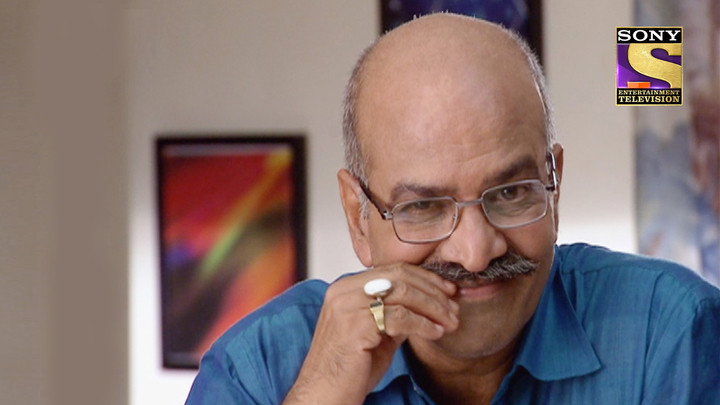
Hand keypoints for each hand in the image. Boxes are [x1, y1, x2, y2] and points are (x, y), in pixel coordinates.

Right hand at [283, 263, 458, 403]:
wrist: (325, 394)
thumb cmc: (349, 369)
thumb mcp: (376, 333)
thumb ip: (395, 314)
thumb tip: (428, 304)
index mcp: (346, 287)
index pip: (392, 269)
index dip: (424, 277)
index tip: (448, 290)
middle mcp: (344, 291)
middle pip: (399, 276)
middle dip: (433, 291)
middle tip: (454, 307)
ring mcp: (347, 306)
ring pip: (402, 293)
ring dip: (433, 308)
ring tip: (450, 322)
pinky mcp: (355, 325)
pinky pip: (399, 317)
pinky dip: (422, 324)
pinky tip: (435, 333)